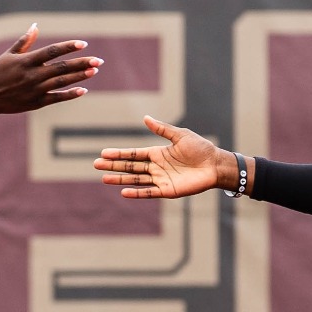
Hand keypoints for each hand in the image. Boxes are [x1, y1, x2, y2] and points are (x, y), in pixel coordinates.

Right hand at [0, 25, 100, 113]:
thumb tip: (35, 26)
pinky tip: (83, 90)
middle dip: (81, 63)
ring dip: (79, 76)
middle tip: (98, 60)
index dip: (68, 47)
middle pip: (61, 68)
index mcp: (27, 61)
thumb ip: (24, 42)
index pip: (51, 52)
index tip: (83, 44)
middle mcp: (32, 75)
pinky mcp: (36, 103)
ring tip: (94, 70)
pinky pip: (56, 98)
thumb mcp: (8, 55)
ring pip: (61, 82)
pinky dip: (70, 94)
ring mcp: (35, 90)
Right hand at [92, 116, 234, 197]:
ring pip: (136, 180)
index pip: (134, 154)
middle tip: (96, 165)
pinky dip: (136, 193)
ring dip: (120, 179)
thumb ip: (162, 129)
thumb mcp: (180, 135)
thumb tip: (145, 118)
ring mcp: (161, 179)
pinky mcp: (168, 191)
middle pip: (130, 167)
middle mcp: (157, 167)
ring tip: (104, 179)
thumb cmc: (201, 148)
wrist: (215, 165)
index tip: (103, 153)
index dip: (119, 153)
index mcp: (158, 153)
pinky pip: (149, 192)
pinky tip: (123, 192)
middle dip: (113, 166)